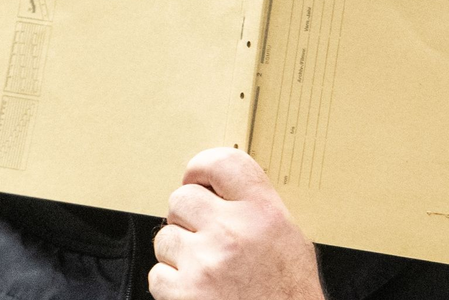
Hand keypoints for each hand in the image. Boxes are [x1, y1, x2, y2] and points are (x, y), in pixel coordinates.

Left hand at [149, 147, 324, 299]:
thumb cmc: (289, 297)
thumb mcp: (290, 241)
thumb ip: (257, 210)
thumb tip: (223, 190)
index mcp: (264, 213)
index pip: (222, 162)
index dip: (202, 167)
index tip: (197, 177)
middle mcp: (233, 231)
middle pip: (182, 197)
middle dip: (188, 217)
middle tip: (205, 236)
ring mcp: (205, 262)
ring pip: (164, 237)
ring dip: (179, 254)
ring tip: (206, 271)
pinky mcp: (183, 293)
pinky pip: (157, 275)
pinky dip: (172, 286)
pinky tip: (197, 293)